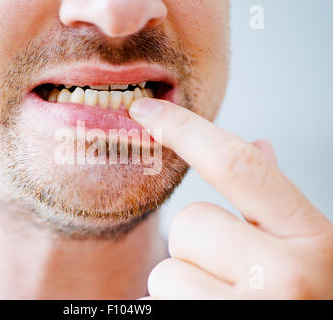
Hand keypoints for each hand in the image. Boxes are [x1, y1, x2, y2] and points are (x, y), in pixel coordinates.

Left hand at [130, 98, 332, 298]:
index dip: (185, 128)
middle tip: (230, 278)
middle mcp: (287, 275)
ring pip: (167, 271)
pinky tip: (210, 312)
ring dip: (185, 287)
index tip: (143, 108)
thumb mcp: (307, 250)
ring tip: (224, 303)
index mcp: (312, 238)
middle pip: (189, 225)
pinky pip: (159, 304)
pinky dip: (174, 308)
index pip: (238, 166)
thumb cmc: (308, 301)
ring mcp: (254, 311)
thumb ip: (276, 202)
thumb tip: (257, 145)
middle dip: (196, 249)